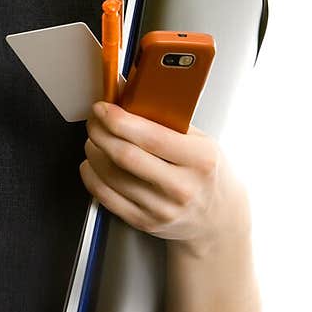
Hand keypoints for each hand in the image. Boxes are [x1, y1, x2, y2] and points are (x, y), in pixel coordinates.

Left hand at [79, 90, 250, 250]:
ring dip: (94, 152)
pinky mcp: (145, 222)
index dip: (120, 120)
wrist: (219, 218)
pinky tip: (93, 162)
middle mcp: (182, 187)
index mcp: (200, 159)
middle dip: (100, 132)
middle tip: (94, 120)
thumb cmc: (206, 172)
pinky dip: (92, 175)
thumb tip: (127, 89)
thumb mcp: (200, 140)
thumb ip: (167, 118)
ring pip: (111, 176)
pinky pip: (106, 197)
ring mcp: (163, 209)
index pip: (152, 137)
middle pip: (126, 157)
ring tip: (95, 139)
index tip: (103, 108)